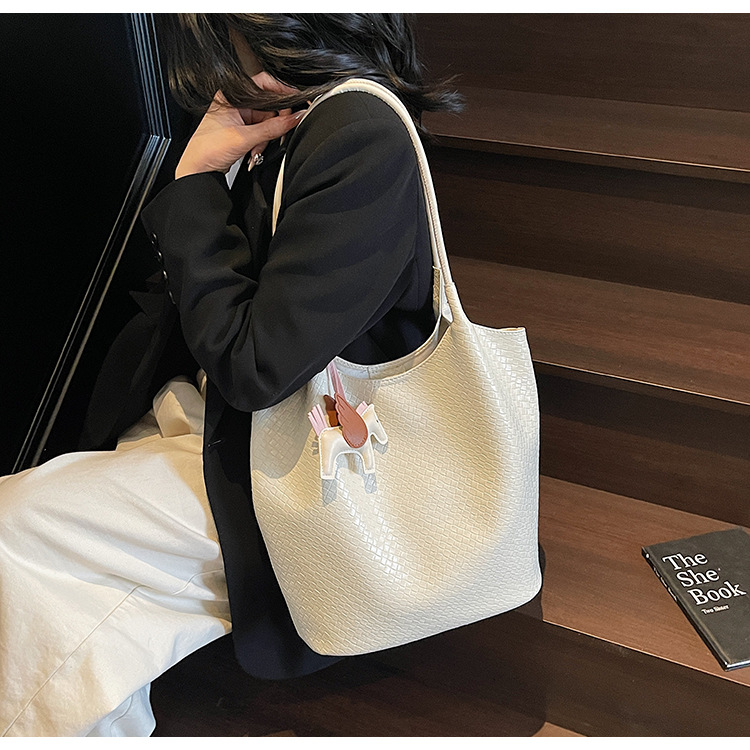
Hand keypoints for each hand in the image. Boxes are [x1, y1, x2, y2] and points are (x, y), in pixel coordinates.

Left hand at [175, 72, 303, 179]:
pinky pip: (261, 132)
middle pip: (269, 106)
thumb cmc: (207, 149)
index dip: (281, 91)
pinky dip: (262, 142)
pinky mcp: (241, 130)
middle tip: (279, 133)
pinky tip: (254, 150)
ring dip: (267, 137)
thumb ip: (273, 128)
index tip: (295, 102)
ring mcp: (239, 117)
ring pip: (267, 121)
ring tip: (257, 147)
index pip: (264, 84)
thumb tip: (294, 118)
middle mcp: (236, 103)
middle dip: (274, 123)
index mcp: (232, 95)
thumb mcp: (245, 137)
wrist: (199, 169)